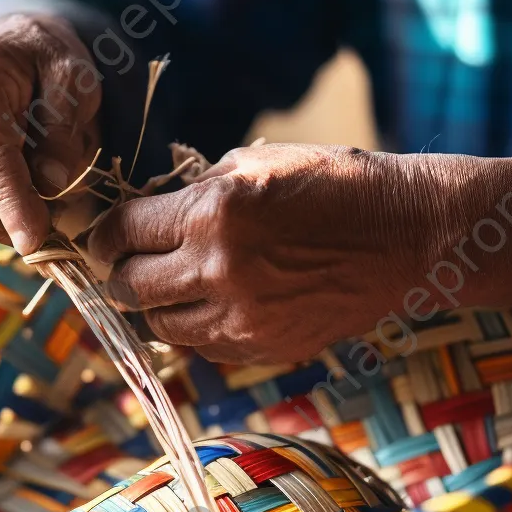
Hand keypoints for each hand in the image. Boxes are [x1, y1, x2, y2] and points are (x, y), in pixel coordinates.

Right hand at [0, 14, 100, 253]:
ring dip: (4, 217)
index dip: (10, 200)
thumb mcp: (73, 79)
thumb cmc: (44, 62)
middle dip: (11, 220)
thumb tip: (51, 185)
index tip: (34, 239)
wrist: (9, 48)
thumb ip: (64, 128)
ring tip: (43, 194)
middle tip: (58, 227)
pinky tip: (17, 191)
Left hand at [88, 143, 427, 362]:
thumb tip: (155, 210)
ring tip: (172, 285)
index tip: (104, 238)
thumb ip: (197, 189)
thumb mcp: (258, 163)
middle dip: (120, 273)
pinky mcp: (266, 348)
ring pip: (160, 327)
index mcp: (211, 215)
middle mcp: (218, 272)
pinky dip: (197, 328)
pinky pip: (204, 348)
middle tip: (131, 262)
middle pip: (129, 288)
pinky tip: (215, 303)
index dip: (103, 234)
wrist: (408, 237)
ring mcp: (243, 319)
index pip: (122, 233)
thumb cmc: (337, 184)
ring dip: (157, 305)